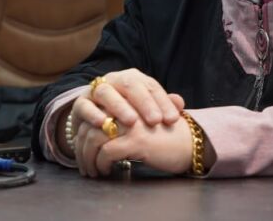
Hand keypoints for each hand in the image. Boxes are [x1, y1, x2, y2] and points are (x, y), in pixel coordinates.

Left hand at [73, 112, 194, 176]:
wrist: (192, 143)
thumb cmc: (166, 135)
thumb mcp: (141, 121)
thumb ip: (121, 120)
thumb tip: (94, 132)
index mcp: (125, 101)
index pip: (93, 112)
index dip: (82, 132)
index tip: (81, 148)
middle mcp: (127, 107)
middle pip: (89, 125)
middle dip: (80, 147)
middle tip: (83, 164)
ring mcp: (131, 123)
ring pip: (93, 138)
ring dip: (88, 158)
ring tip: (91, 171)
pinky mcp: (137, 140)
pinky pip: (106, 151)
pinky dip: (101, 163)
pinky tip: (105, 171)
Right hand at [83, 68, 184, 127]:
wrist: (96, 120)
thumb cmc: (127, 114)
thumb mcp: (145, 110)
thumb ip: (163, 105)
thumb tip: (180, 103)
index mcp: (133, 79)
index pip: (150, 86)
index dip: (163, 102)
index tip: (173, 120)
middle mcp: (115, 80)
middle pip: (130, 84)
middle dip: (144, 103)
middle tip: (156, 121)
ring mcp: (96, 90)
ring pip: (106, 92)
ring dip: (119, 106)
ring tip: (131, 122)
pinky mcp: (80, 103)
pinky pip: (85, 105)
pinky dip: (93, 113)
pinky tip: (103, 123)